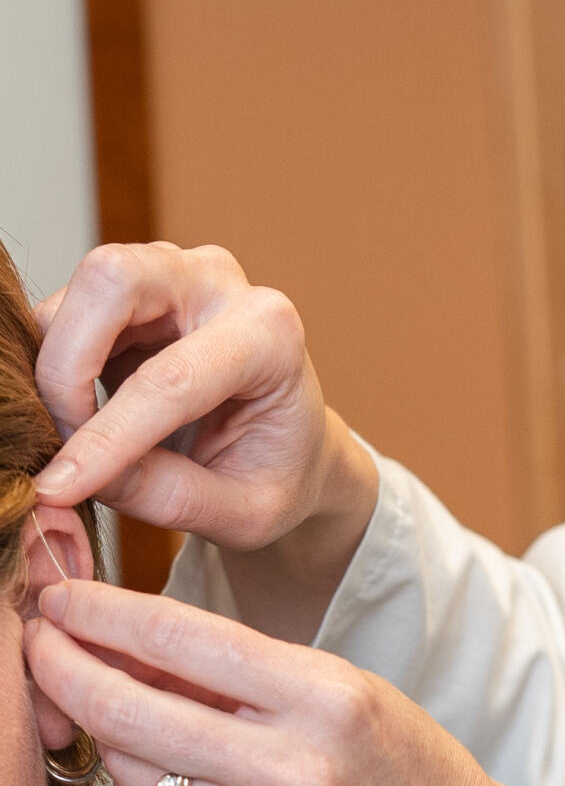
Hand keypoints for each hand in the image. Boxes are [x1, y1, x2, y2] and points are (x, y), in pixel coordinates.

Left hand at [26, 577, 564, 785]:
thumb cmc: (400, 764)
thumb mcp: (344, 689)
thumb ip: (243, 670)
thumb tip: (126, 642)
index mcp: (326, 696)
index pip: (181, 637)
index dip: (101, 613)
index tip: (60, 599)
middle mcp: (294, 766)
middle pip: (128, 709)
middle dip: (62, 667)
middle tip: (36, 643)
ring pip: (129, 766)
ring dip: (110, 734)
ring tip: (131, 716)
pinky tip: (169, 779)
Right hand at [33, 243, 377, 639]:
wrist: (291, 443)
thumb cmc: (278, 472)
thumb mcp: (245, 512)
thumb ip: (167, 496)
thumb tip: (70, 478)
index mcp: (270, 336)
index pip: (170, 378)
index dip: (107, 436)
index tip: (60, 487)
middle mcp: (220, 284)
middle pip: (112, 279)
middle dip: (66, 366)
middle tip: (67, 440)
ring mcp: (170, 273)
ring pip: (76, 292)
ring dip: (57, 368)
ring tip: (80, 434)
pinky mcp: (128, 287)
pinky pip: (63, 311)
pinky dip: (53, 362)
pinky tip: (79, 410)